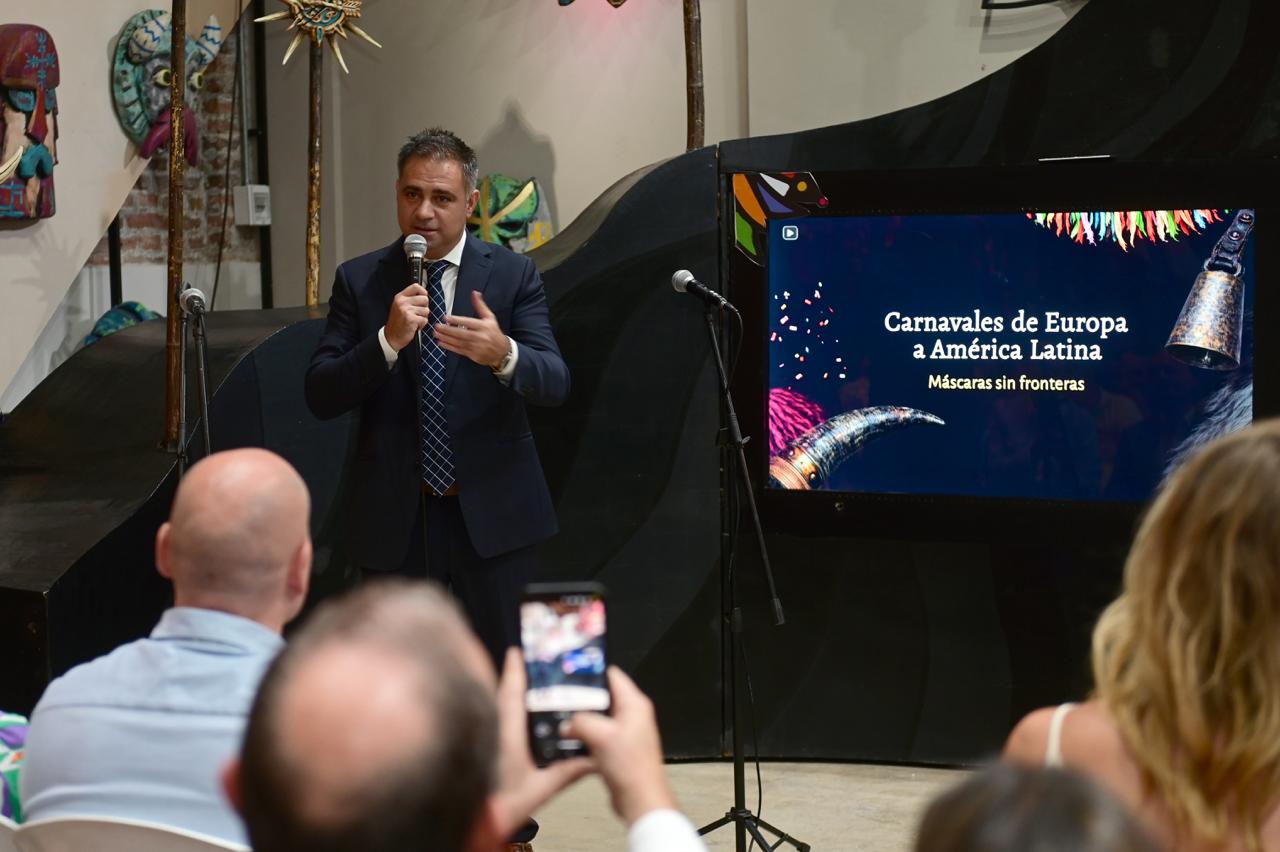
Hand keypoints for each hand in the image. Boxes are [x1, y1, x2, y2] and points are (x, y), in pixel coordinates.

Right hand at [385, 283, 430, 350]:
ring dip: (423, 317)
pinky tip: (414, 326)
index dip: (423, 292)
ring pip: (426, 310)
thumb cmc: (398, 322)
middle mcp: (402, 302)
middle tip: (417, 314)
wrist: (391, 337)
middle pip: (425, 299)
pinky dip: (422, 324)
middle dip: (424, 307)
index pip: (416, 286)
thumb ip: (410, 299)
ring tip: (414, 320)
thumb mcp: (400, 306)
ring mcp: (406, 310)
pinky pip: (424, 319)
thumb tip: (424, 294)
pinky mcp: (411, 319)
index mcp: (400, 297)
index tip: (423, 299)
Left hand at [434, 291, 509, 367]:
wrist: (502, 351)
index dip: (456, 320)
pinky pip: (459, 350)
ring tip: (436, 334)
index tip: (446, 318)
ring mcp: (476, 347)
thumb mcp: (490, 318)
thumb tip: (475, 293)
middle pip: (461, 333)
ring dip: (446, 338)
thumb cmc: (494, 332)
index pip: (468, 322)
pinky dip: (449, 347)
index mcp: (484, 326)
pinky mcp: (473, 355)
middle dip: (448, 330)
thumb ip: (480, 306)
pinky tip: (441, 343)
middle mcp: (480, 337)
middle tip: (437, 326)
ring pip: (458, 342)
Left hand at [491, 648, 592, 835]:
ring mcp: (485, 736)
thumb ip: (566, 771)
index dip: (514, 670)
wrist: (480, 822)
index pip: (510, 693)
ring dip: (508, 695)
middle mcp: (492, 731)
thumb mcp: (540, 788)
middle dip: (514, 678)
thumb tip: (592, 759)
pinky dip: (504, 712)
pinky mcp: (481, 747)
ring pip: (495, 707)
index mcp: (505, 735)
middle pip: (502, 695)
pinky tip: (517, 716)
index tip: (518, 650)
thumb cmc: (504, 807)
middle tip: (528, 662)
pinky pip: (493, 720)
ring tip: (526, 684)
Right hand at [563, 666, 675, 825]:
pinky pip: (598, 735)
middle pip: (603, 696)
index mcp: (635, 704)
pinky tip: (572, 741)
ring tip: (564, 721)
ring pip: (599, 717)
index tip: (571, 673)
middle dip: (582, 700)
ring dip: (582, 721)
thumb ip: (580, 721)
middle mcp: (632, 715)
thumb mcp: (601, 736)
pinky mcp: (618, 748)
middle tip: (562, 700)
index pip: (612, 675)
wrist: (640, 799)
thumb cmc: (632, 768)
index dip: (591, 672)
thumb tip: (567, 721)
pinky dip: (586, 737)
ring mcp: (625, 732)